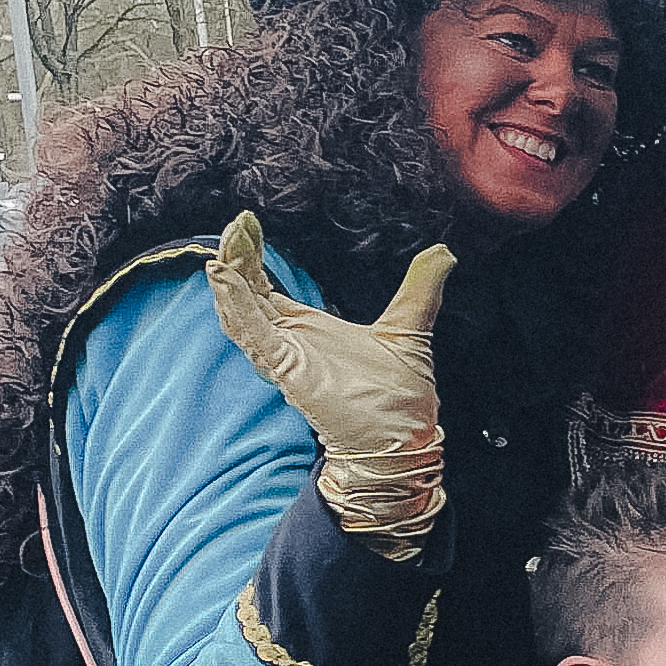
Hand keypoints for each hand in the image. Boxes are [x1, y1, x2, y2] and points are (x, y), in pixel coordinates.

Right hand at [205, 212, 452, 559]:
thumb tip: (444, 252)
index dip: (252, 255)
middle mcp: (290, 342)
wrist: (403, 442)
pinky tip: (227, 281)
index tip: (247, 223)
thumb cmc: (398, 397)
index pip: (265, 286)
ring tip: (221, 252)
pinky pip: (256, 336)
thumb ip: (421, 288)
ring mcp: (286, 357)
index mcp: (308, 329)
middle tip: (233, 225)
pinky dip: (239, 308)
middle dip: (237, 259)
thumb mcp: (409, 328)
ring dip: (230, 281)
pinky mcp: (289, 371)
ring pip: (242, 315)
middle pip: (247, 294)